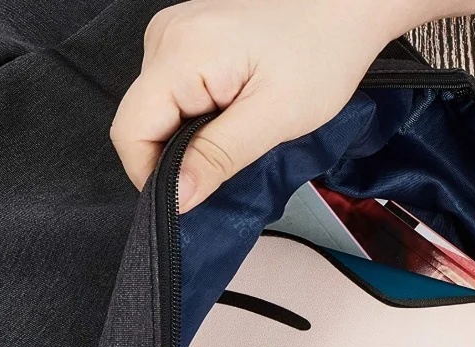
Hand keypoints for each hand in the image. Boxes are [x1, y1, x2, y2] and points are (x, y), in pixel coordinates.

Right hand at [111, 0, 474, 212]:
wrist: (344, 14)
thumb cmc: (320, 58)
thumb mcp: (272, 119)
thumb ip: (218, 157)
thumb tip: (176, 198)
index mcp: (179, 53)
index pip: (130, 131)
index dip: (152, 176)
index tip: (191, 199)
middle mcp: (164, 39)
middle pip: (142, 123)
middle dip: (177, 159)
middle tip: (231, 161)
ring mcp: (173, 37)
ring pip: (159, 114)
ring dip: (190, 140)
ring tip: (240, 132)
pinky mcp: (187, 43)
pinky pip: (175, 96)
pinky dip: (198, 119)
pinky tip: (233, 115)